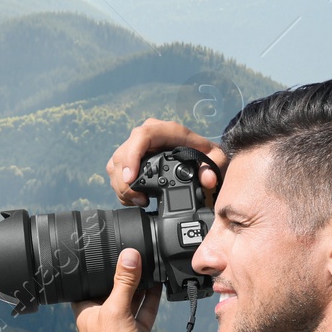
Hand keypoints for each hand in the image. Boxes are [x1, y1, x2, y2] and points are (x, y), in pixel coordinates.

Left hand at [72, 248, 162, 331]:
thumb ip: (124, 282)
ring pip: (131, 298)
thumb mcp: (117, 310)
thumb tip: (129, 256)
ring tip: (149, 263)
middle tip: (135, 253)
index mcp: (86, 310)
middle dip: (124, 273)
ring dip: (140, 283)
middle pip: (113, 288)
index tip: (106, 249)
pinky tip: (159, 283)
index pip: (88, 282)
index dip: (96, 267)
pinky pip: (145, 310)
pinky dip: (152, 297)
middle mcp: (102, 316)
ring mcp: (120, 324)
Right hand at [106, 118, 226, 206]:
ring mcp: (137, 145)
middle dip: (124, 180)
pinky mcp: (131, 157)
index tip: (130, 178)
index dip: (132, 156)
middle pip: (123, 153)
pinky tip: (134, 198)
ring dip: (121, 186)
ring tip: (139, 201)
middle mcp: (148, 134)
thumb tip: (206, 179)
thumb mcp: (215, 159)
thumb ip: (213, 167)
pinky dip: (121, 187)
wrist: (199, 156)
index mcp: (167, 130)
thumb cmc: (205, 154)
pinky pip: (116, 170)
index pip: (142, 136)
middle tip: (138, 199)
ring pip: (115, 163)